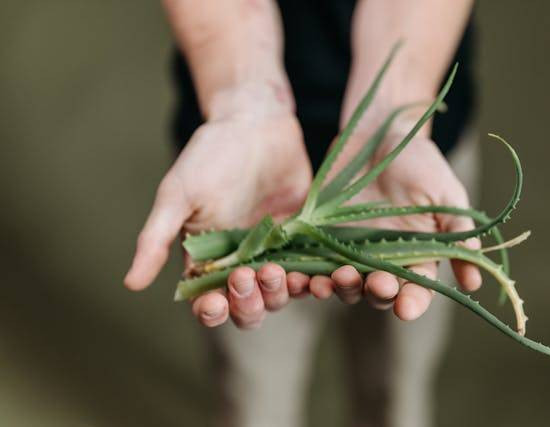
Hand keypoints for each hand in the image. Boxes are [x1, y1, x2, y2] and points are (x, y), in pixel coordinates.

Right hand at [124, 84, 312, 328]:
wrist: (255, 122)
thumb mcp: (178, 195)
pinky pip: (313, 269)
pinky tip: (323, 276)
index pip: (209, 303)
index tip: (215, 301)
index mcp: (207, 260)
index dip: (212, 311)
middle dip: (249, 303)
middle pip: (249, 308)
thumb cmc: (210, 156)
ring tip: (282, 273)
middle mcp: (242, 263)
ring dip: (282, 293)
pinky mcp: (305, 239)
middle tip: (249, 275)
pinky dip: (318, 279)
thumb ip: (157, 239)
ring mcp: (275, 253)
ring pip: (281, 294)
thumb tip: (130, 283)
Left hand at [304, 126, 481, 319]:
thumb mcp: (445, 194)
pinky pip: (311, 263)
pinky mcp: (321, 237)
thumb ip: (457, 234)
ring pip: (343, 283)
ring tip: (331, 281)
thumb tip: (474, 282)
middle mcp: (382, 259)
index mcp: (416, 255)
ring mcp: (349, 250)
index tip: (406, 308)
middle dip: (376, 293)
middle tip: (375, 283)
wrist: (378, 134)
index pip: (416, 289)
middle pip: (378, 292)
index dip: (412, 302)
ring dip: (338, 288)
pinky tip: (299, 276)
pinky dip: (305, 275)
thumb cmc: (418, 162)